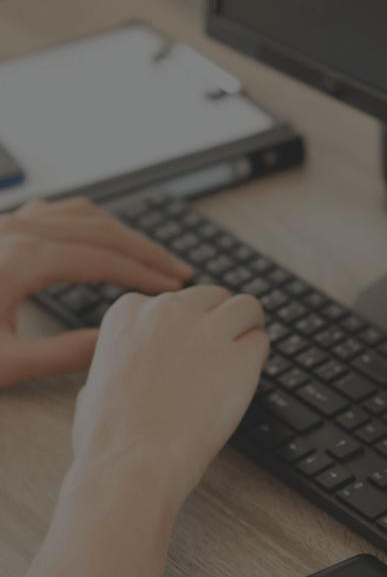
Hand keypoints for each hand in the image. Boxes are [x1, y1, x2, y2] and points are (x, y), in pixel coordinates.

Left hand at [0, 197, 192, 385]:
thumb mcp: (6, 363)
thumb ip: (63, 354)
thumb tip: (114, 346)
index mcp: (24, 259)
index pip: (105, 260)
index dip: (146, 274)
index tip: (175, 288)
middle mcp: (19, 231)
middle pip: (102, 231)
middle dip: (147, 251)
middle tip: (179, 270)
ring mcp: (8, 224)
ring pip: (83, 215)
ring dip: (122, 233)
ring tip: (149, 255)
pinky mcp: (1, 229)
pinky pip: (57, 212)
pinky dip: (90, 222)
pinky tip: (99, 237)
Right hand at [71, 285, 268, 509]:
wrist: (133, 463)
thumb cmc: (109, 438)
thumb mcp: (93, 384)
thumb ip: (116, 363)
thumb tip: (125, 368)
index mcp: (129, 311)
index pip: (173, 300)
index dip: (185, 326)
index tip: (188, 348)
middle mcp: (169, 310)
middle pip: (213, 298)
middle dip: (220, 321)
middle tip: (223, 351)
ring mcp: (207, 330)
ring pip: (246, 307)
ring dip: (247, 329)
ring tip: (245, 355)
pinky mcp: (240, 356)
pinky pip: (261, 341)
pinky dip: (258, 357)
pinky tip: (248, 377)